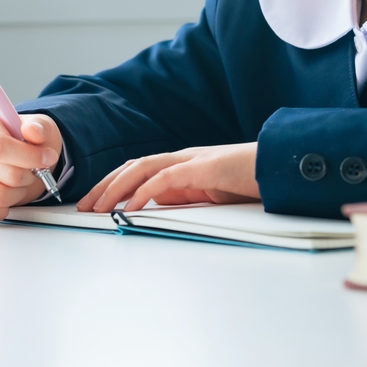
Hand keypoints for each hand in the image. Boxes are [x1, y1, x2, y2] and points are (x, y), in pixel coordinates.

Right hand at [0, 111, 61, 226]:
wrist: (25, 156)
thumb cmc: (30, 140)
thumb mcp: (41, 126)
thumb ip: (39, 127)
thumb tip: (31, 131)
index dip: (28, 156)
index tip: (48, 157)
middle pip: (5, 173)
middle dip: (30, 174)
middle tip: (35, 168)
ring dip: (19, 192)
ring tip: (22, 180)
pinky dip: (0, 212)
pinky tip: (10, 197)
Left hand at [77, 143, 259, 212]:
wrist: (283, 168)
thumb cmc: (253, 183)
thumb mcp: (213, 195)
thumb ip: (187, 197)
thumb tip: (158, 209)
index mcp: (184, 165)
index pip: (139, 169)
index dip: (113, 184)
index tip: (94, 204)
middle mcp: (184, 157)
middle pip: (133, 165)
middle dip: (105, 185)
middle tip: (83, 207)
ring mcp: (193, 160)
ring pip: (143, 167)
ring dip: (116, 188)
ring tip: (98, 208)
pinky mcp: (205, 168)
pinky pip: (167, 178)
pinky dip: (145, 191)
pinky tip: (130, 206)